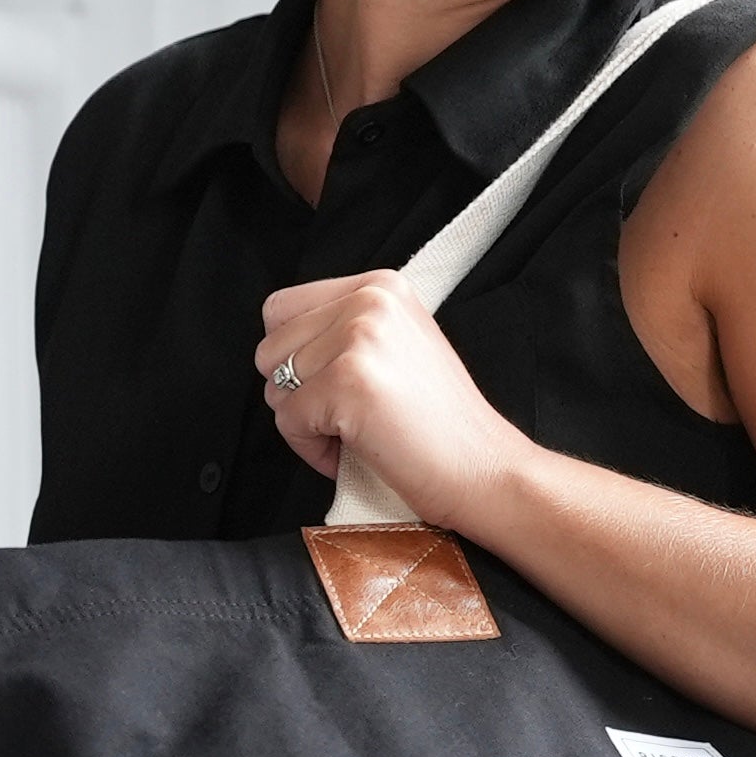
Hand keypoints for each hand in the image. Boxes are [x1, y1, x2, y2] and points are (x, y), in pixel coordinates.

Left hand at [254, 271, 530, 528]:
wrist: (485, 470)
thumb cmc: (443, 426)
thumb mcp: (399, 345)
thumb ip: (346, 330)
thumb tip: (282, 347)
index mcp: (381, 286)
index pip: (281, 309)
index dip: (298, 358)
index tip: (339, 385)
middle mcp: (369, 300)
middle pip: (270, 347)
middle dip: (297, 392)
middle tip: (349, 415)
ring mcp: (359, 337)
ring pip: (275, 385)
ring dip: (306, 421)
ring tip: (357, 432)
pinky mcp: (347, 381)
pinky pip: (287, 420)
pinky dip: (312, 448)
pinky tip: (357, 449)